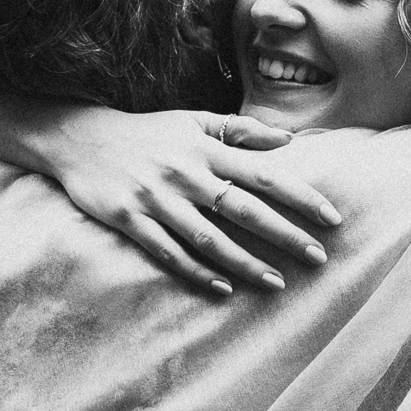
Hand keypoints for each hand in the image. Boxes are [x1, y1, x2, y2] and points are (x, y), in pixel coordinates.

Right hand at [33, 107, 341, 295]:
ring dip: (245, 263)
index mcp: (206, 150)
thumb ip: (241, 130)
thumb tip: (289, 139)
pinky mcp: (130, 220)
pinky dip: (197, 271)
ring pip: (209, 238)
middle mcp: (185, 174)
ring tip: (277, 283)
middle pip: (244, 209)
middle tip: (318, 258)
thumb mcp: (194, 121)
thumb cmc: (148, 133)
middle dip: (284, 235)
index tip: (332, 217)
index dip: (300, 196)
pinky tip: (224, 289)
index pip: (264, 175)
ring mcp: (157, 199)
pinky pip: (169, 252)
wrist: (79, 138)